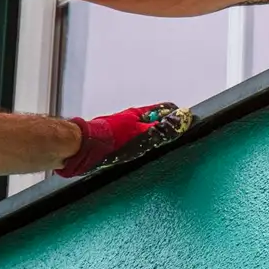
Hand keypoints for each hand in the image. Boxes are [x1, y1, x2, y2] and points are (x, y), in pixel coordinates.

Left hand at [57, 103, 192, 176]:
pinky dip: (141, 150)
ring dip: (153, 141)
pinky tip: (141, 159)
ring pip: (145, 134)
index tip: (186, 123)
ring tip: (159, 151)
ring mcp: (123, 133)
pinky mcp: (116, 145)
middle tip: (174, 140)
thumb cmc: (108, 139)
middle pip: (155, 122)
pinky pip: (134, 145)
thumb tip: (181, 119)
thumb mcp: (140, 134)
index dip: (176, 116)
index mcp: (138, 115)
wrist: (82, 150)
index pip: (164, 109)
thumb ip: (161, 129)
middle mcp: (131, 122)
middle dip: (166, 130)